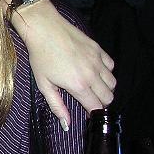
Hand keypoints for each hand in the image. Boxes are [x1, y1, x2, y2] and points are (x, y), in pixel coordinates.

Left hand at [11, 0, 115, 128]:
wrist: (44, 28)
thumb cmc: (40, 57)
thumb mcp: (44, 84)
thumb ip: (57, 106)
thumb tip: (66, 125)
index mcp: (78, 85)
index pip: (97, 107)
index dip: (93, 113)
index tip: (87, 112)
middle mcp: (92, 74)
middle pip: (109, 97)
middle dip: (101, 102)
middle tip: (89, 99)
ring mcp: (97, 61)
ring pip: (113, 83)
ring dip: (105, 88)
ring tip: (91, 86)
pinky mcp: (99, 49)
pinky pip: (111, 66)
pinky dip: (106, 72)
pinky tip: (94, 71)